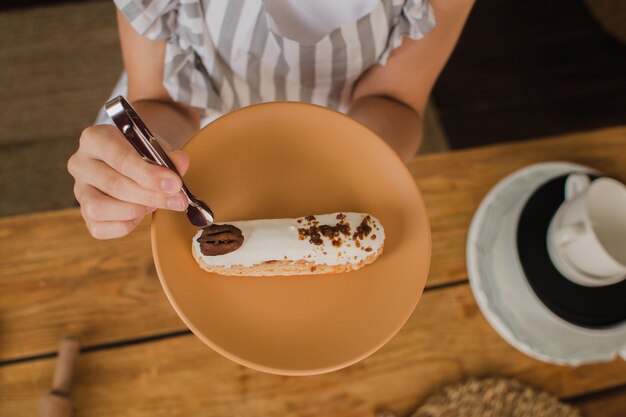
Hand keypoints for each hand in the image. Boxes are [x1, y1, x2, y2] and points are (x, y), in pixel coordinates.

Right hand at [67, 124, 189, 238]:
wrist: (131, 161)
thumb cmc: (141, 153)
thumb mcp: (156, 147)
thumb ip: (169, 155)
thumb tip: (181, 162)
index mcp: (95, 138)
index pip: (120, 157)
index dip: (149, 174)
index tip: (174, 184)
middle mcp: (80, 163)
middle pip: (115, 185)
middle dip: (152, 196)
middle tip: (178, 200)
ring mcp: (79, 190)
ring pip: (100, 208)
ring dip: (135, 210)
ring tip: (153, 202)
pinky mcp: (84, 213)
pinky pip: (100, 228)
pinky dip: (125, 225)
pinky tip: (140, 213)